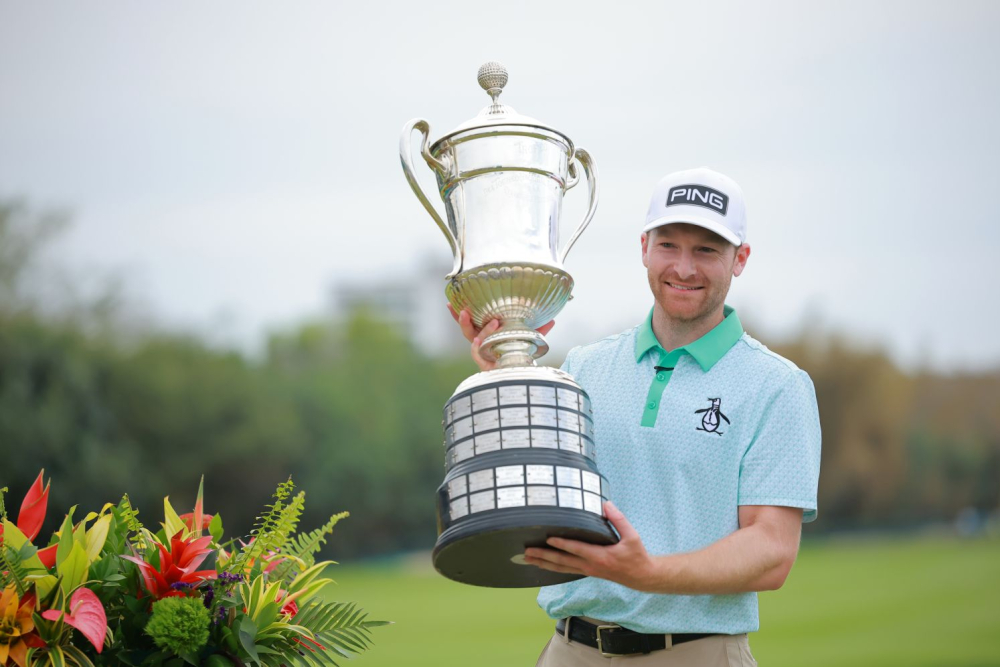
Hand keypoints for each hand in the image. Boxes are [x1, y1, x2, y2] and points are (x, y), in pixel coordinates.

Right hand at [447, 304, 554, 372]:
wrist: (523, 377)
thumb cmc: (521, 356)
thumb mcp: (528, 339)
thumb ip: (538, 329)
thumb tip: (553, 318)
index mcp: (487, 335)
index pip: (470, 323)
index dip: (458, 314)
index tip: (450, 302)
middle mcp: (482, 344)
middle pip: (466, 331)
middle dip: (462, 320)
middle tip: (463, 310)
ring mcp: (483, 355)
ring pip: (473, 341)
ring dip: (481, 331)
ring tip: (493, 322)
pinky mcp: (485, 365)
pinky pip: (479, 355)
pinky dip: (479, 346)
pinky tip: (480, 340)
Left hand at [523, 502, 655, 590]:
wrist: (641, 576)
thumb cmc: (636, 555)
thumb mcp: (632, 536)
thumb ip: (619, 519)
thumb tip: (605, 504)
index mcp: (600, 557)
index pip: (577, 549)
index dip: (562, 544)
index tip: (548, 539)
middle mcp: (590, 566)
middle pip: (562, 562)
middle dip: (543, 556)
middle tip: (526, 553)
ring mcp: (587, 570)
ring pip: (561, 568)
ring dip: (543, 563)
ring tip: (527, 560)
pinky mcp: (587, 572)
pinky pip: (566, 570)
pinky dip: (552, 567)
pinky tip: (543, 564)